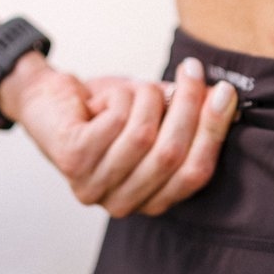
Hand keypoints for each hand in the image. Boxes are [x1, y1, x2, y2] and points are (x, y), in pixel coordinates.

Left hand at [0, 52, 237, 215]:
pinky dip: (120, 98)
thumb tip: (225, 99)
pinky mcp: (73, 161)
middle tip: (193, 69)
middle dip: (188, 106)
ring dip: (147, 98)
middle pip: (171, 154)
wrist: (48, 100)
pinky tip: (108, 98)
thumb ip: (188, 113)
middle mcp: (123, 203)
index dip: (212, 131)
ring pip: (144, 135)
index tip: (225, 92)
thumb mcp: (154, 114)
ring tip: (139, 87)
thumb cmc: (106, 111)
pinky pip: (116, 122)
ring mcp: (95, 187)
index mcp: (151, 200)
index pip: (195, 173)